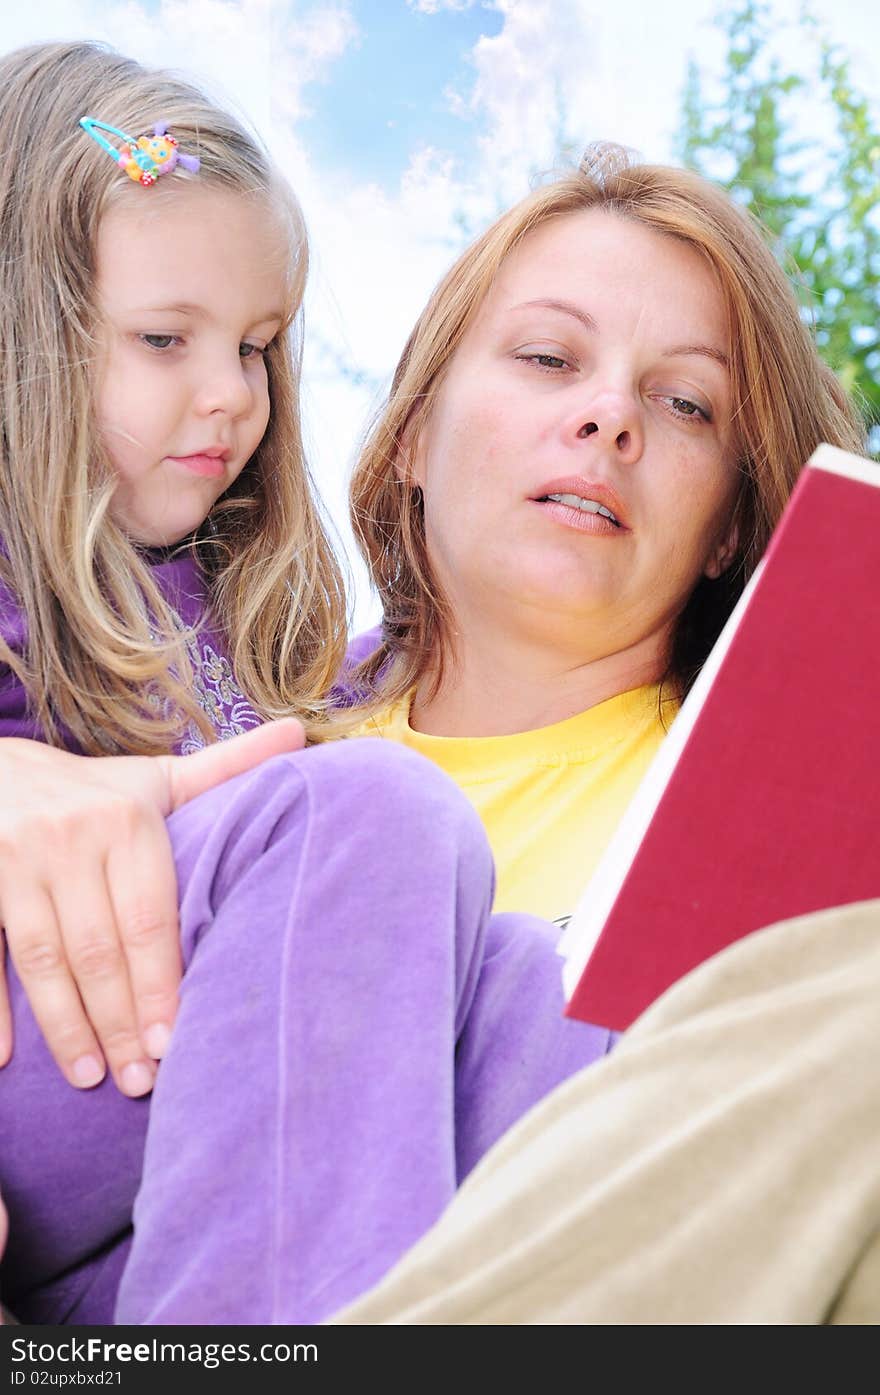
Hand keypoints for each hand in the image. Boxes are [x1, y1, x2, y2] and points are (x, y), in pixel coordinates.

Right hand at [0, 719, 304, 1095]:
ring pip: (43, 959)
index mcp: (124, 821)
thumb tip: (298, 732)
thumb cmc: (91, 791)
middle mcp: (69, 839)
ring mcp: (13, 861)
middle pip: (100, 949)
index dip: (162, 984)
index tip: (174, 1043)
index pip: (149, 920)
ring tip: (91, 1077)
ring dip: (66, 1027)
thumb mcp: (156, 779)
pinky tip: (4, 1060)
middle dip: (121, 1021)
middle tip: (139, 1080)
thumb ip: (226, 768)